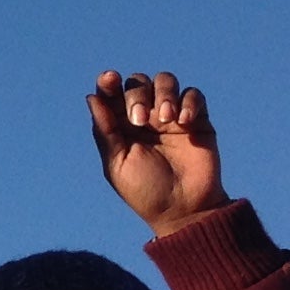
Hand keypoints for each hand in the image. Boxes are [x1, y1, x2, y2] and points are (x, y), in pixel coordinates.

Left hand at [88, 71, 227, 235]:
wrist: (184, 210)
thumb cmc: (146, 191)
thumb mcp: (117, 164)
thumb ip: (105, 131)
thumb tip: (92, 97)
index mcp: (120, 125)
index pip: (112, 93)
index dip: (108, 82)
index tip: (109, 79)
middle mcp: (145, 115)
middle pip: (138, 82)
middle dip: (136, 95)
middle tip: (139, 121)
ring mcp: (171, 116)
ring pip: (166, 80)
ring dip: (164, 92)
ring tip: (166, 119)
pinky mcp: (197, 120)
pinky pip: (194, 94)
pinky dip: (189, 101)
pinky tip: (185, 122)